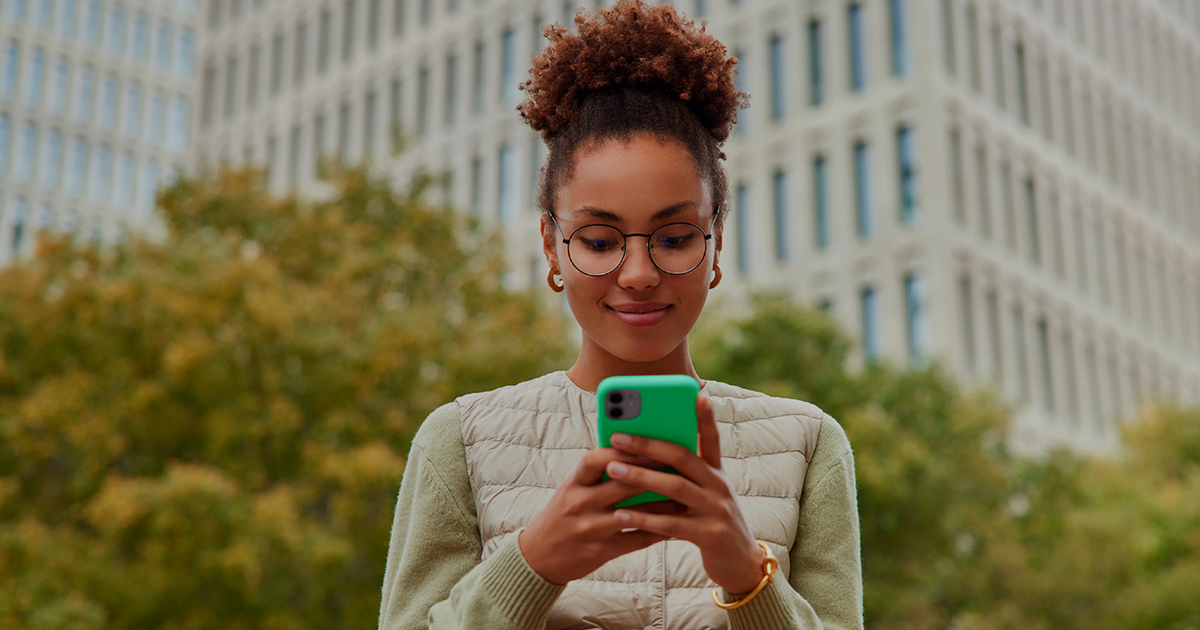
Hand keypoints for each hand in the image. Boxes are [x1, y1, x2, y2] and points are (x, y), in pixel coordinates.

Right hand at [519, 448, 669, 584]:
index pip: (596, 458)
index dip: (621, 450)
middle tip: (679, 465)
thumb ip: (597, 473)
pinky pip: (636, 539)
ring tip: (686, 496)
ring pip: (635, 513)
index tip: (646, 443)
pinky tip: (676, 526)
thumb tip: (632, 451)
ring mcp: (591, 528)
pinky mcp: (601, 551)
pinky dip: (658, 532)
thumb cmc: (562, 515)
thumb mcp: (572, 489)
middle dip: (653, 473)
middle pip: (622, 484)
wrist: (539, 556)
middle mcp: (580, 504)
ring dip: (663, 504)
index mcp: (574, 484)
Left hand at [603, 394, 765, 593]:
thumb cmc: (711, 522)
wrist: (740, 564)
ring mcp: (717, 510)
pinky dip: (644, 518)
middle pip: (683, 458)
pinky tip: (620, 514)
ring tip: (613, 469)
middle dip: (649, 445)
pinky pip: (671, 524)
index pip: (712, 439)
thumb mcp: (705, 495)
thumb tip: (645, 455)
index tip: (698, 394)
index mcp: (717, 473)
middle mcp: (720, 486)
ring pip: (675, 487)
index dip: (706, 417)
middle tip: (618, 436)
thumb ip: (684, 476)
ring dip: (641, 477)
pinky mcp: (710, 535)